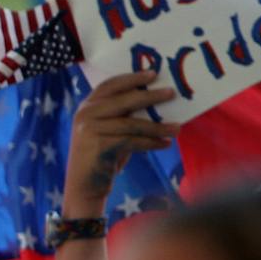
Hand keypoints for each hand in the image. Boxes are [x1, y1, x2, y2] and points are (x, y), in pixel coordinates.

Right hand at [63, 70, 178, 215]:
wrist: (84, 186)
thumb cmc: (102, 156)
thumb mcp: (109, 130)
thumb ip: (123, 115)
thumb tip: (156, 99)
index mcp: (87, 107)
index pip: (110, 85)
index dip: (132, 78)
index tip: (153, 74)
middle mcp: (85, 115)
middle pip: (124, 100)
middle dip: (150, 96)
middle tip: (171, 93)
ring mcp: (89, 130)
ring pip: (131, 123)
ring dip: (157, 126)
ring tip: (176, 128)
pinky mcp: (98, 146)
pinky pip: (132, 141)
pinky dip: (151, 143)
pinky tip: (165, 144)